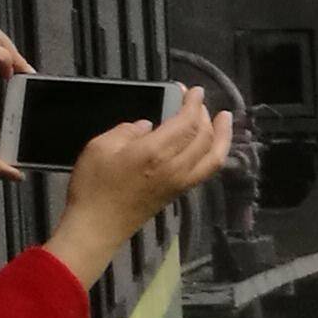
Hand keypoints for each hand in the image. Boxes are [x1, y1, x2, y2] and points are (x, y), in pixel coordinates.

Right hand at [48, 97, 234, 287]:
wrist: (97, 227)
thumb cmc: (93, 186)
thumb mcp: (99, 147)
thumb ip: (126, 130)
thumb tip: (148, 126)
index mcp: (155, 152)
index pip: (186, 122)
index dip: (193, 104)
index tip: (194, 91)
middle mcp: (175, 167)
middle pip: (203, 137)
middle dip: (205, 115)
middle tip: (199, 102)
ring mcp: (180, 182)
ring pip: (214, 157)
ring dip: (221, 135)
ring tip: (224, 120)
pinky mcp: (179, 193)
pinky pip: (206, 170)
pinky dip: (215, 154)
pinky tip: (211, 145)